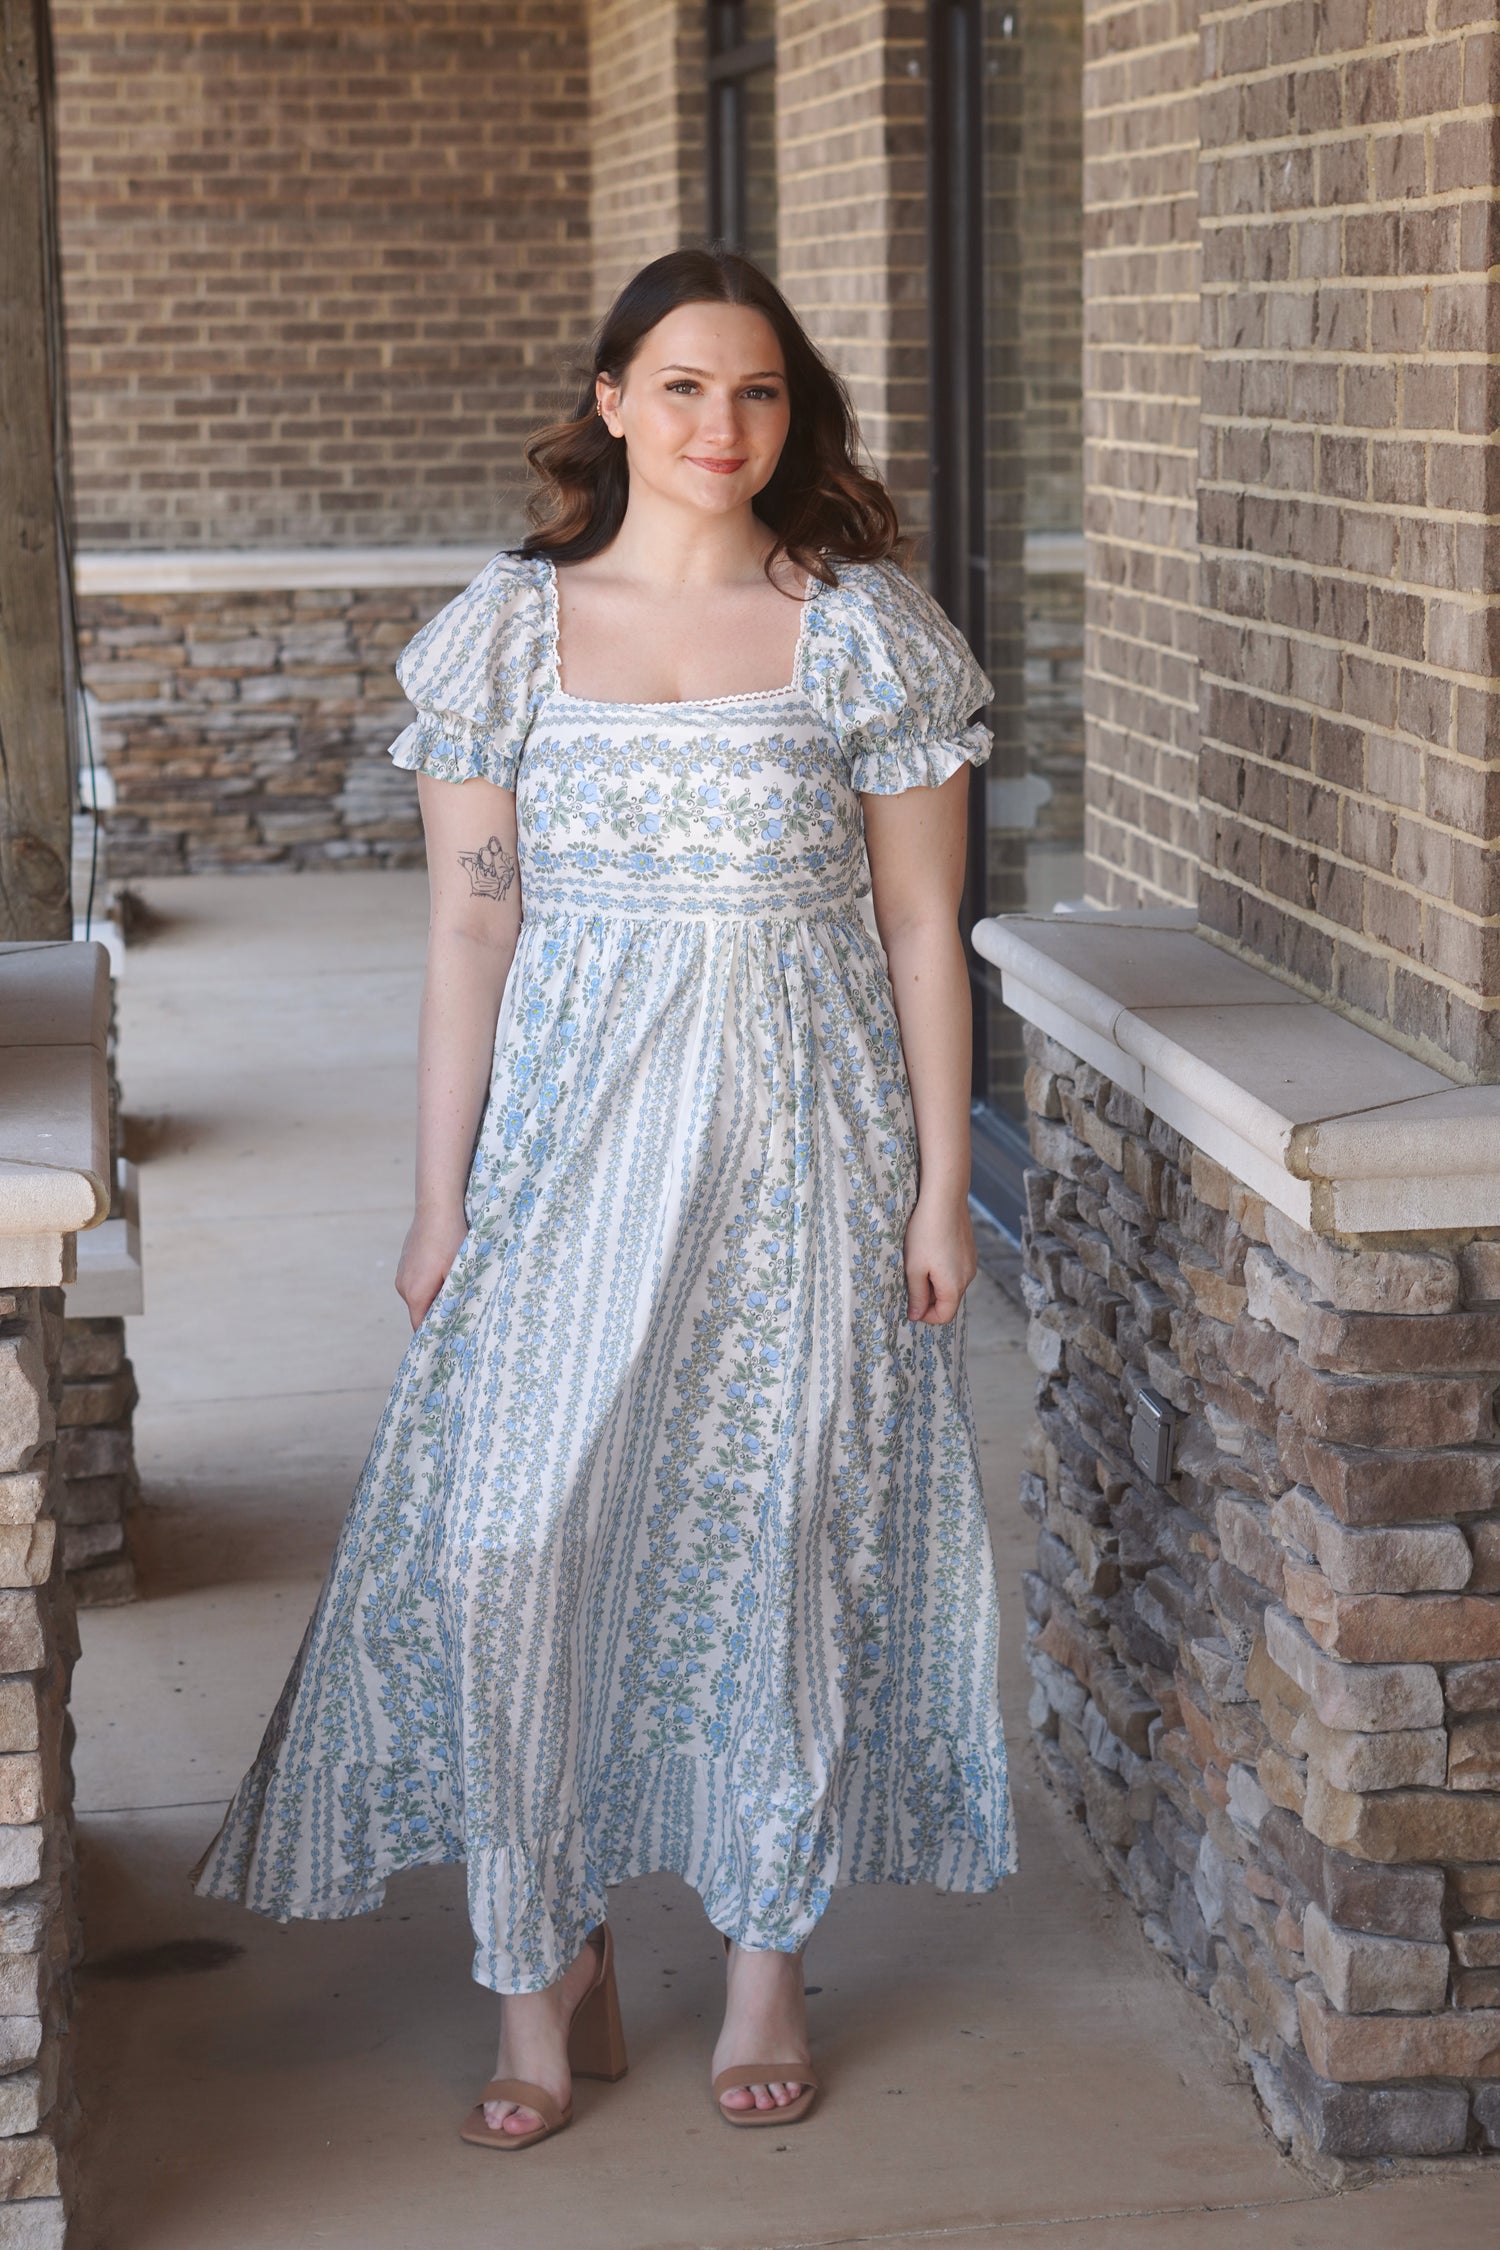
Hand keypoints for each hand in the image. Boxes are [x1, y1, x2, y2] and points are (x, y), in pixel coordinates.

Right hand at [395, 1205, 469, 1329]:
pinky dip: (431, 1282)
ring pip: (421, 1296)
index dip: (436, 1337)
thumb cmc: (451, 1239)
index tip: (451, 1342)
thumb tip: (457, 1321)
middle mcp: (403, 1286)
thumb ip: (456, 1300)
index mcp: (415, 1293)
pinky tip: (446, 1269)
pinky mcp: (405, 1263)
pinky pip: (418, 1282)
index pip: (421, 1328)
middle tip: (461, 1313)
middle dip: (439, 1314)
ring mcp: (402, 1273)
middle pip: (421, 1313)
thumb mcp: (460, 1273)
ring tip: (456, 1284)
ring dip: (436, 1295)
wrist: (437, 1207)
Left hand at [903, 1189, 976, 1324]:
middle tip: (909, 1280)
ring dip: (934, 1281)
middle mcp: (968, 1277)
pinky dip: (942, 1268)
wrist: (944, 1200)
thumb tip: (916, 1315)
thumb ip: (916, 1295)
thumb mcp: (914, 1269)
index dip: (925, 1316)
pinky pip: (955, 1268)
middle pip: (948, 1300)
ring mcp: (971, 1263)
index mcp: (954, 1287)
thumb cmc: (925, 1234)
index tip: (910, 1305)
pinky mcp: (969, 1250)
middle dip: (928, 1297)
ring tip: (918, 1262)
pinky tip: (929, 1250)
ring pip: (951, 1283)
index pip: (943, 1316)